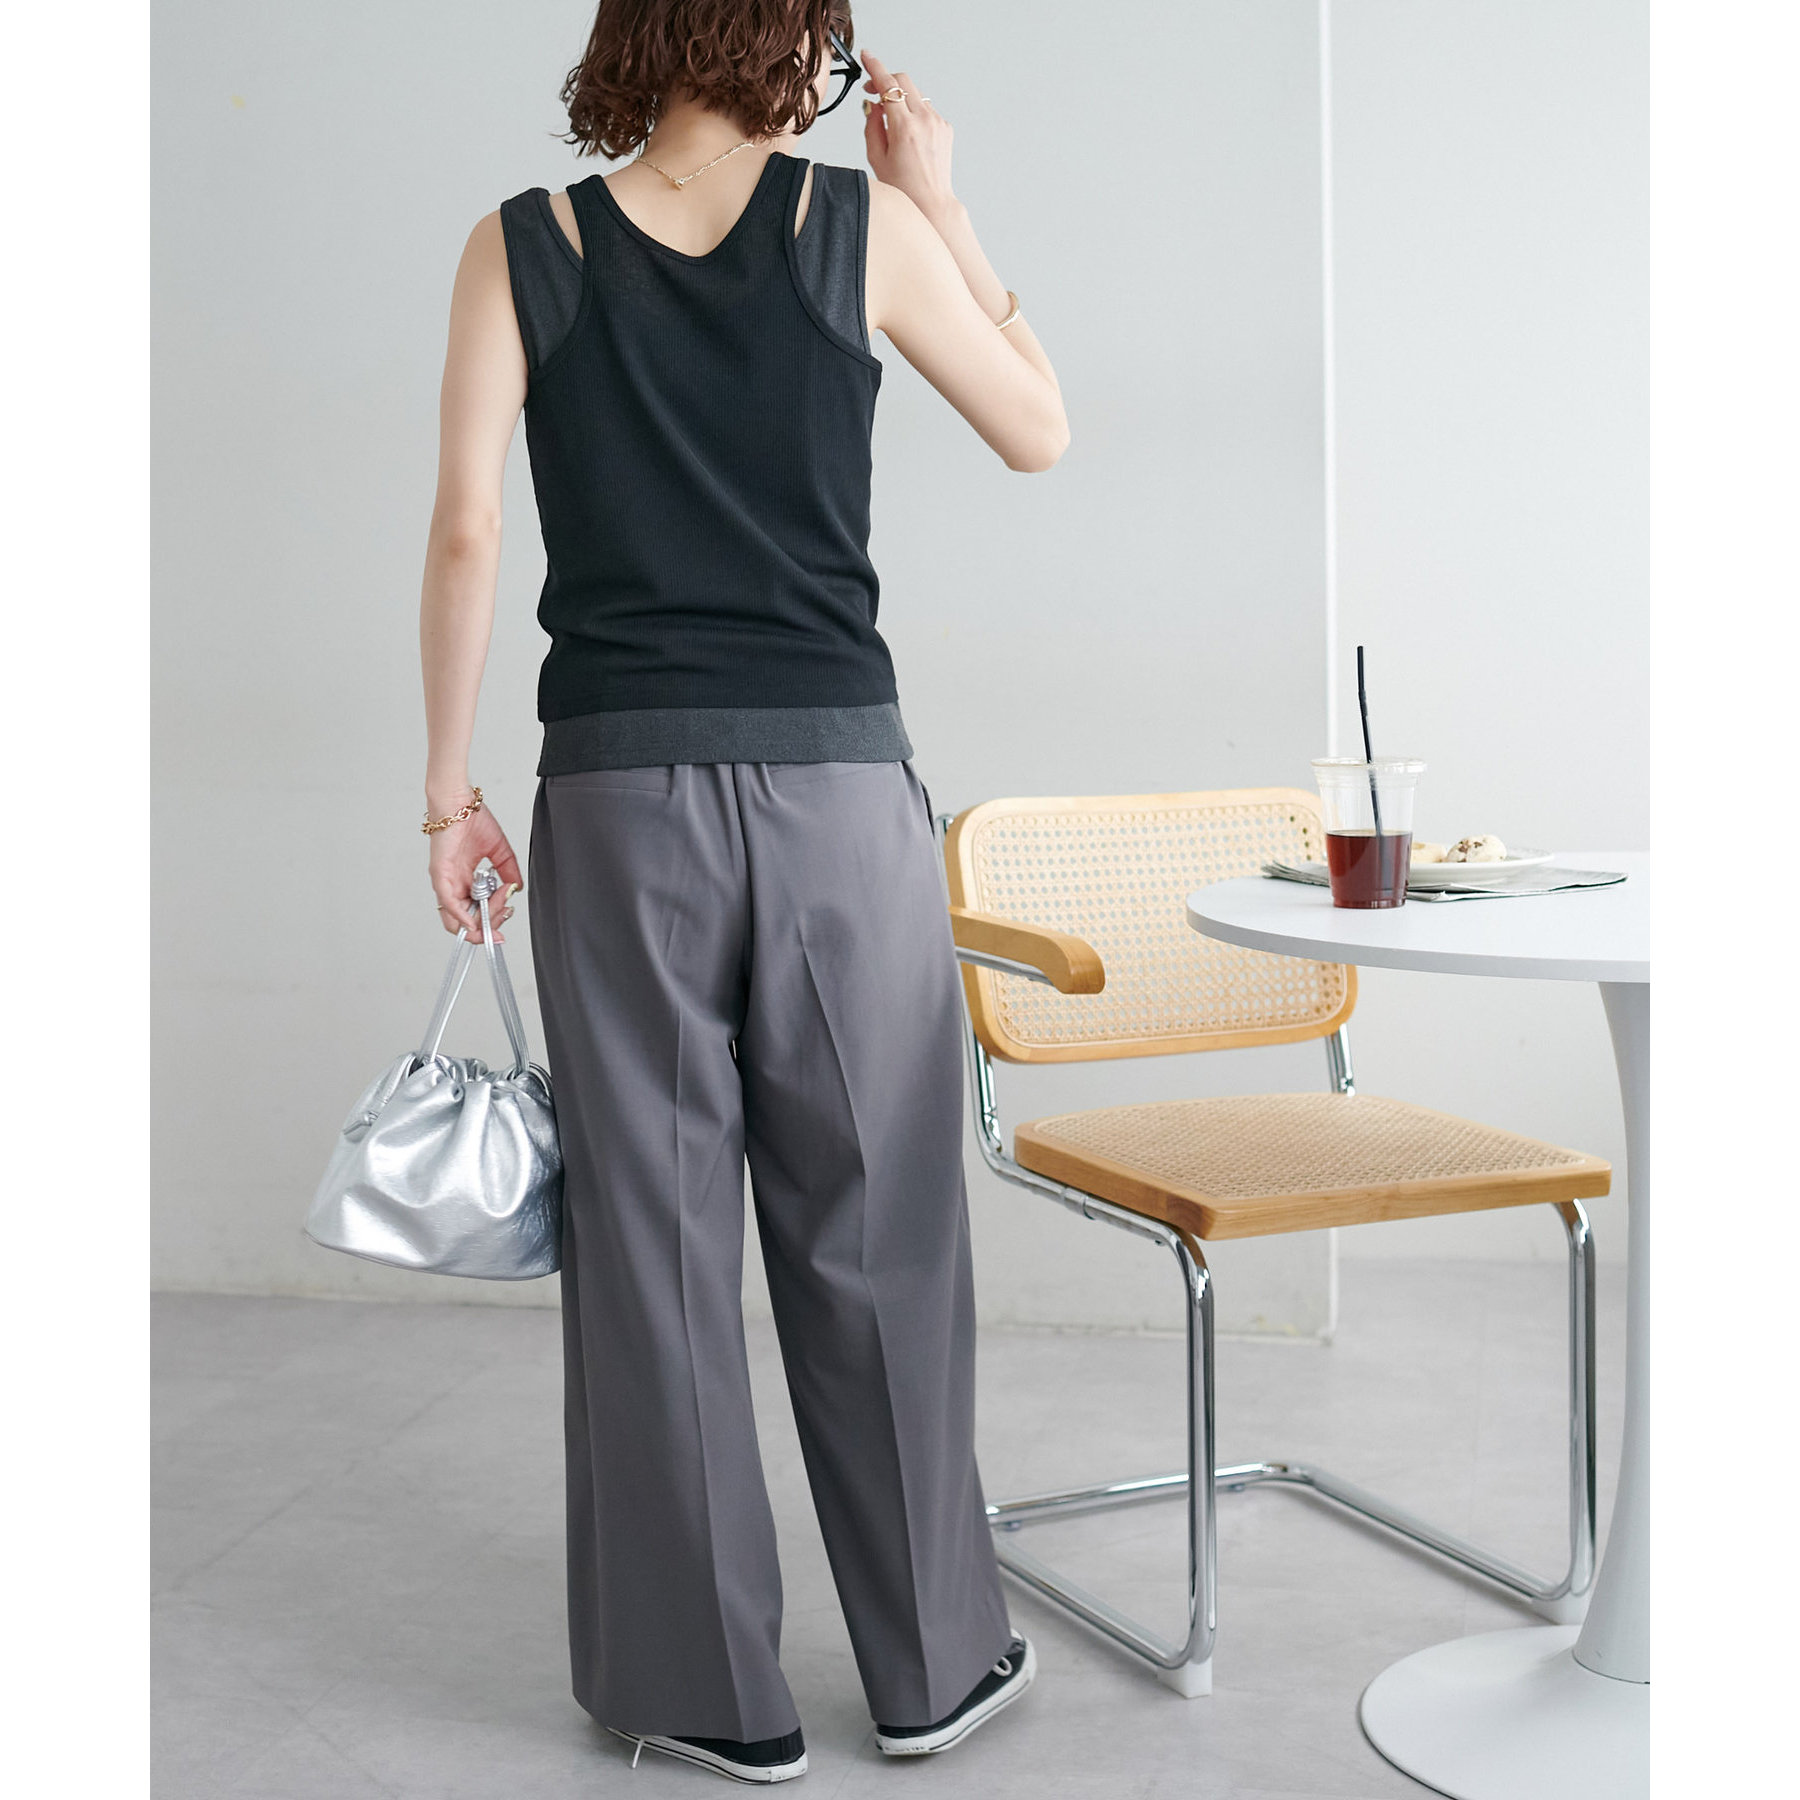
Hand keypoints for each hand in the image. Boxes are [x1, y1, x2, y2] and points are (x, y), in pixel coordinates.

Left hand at [426, 796, 523, 942]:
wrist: (459, 802)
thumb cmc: (473, 821)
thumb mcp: (499, 852)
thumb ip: (508, 872)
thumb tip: (516, 889)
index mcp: (465, 881)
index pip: (475, 912)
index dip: (491, 920)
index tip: (509, 912)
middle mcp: (454, 885)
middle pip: (466, 923)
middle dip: (489, 925)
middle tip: (505, 912)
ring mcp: (445, 882)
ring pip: (458, 919)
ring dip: (481, 922)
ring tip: (498, 911)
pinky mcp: (441, 875)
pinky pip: (448, 904)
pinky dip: (462, 917)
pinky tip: (474, 921)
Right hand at [860, 52, 955, 224]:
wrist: (932, 203)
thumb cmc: (904, 188)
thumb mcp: (876, 157)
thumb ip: (872, 125)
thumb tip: (873, 105)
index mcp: (905, 128)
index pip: (888, 85)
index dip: (875, 67)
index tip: (867, 56)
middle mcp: (925, 121)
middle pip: (904, 81)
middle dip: (886, 81)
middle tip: (873, 92)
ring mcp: (938, 123)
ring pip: (915, 94)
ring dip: (900, 98)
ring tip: (890, 120)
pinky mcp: (945, 127)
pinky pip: (925, 109)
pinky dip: (913, 112)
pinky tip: (907, 132)